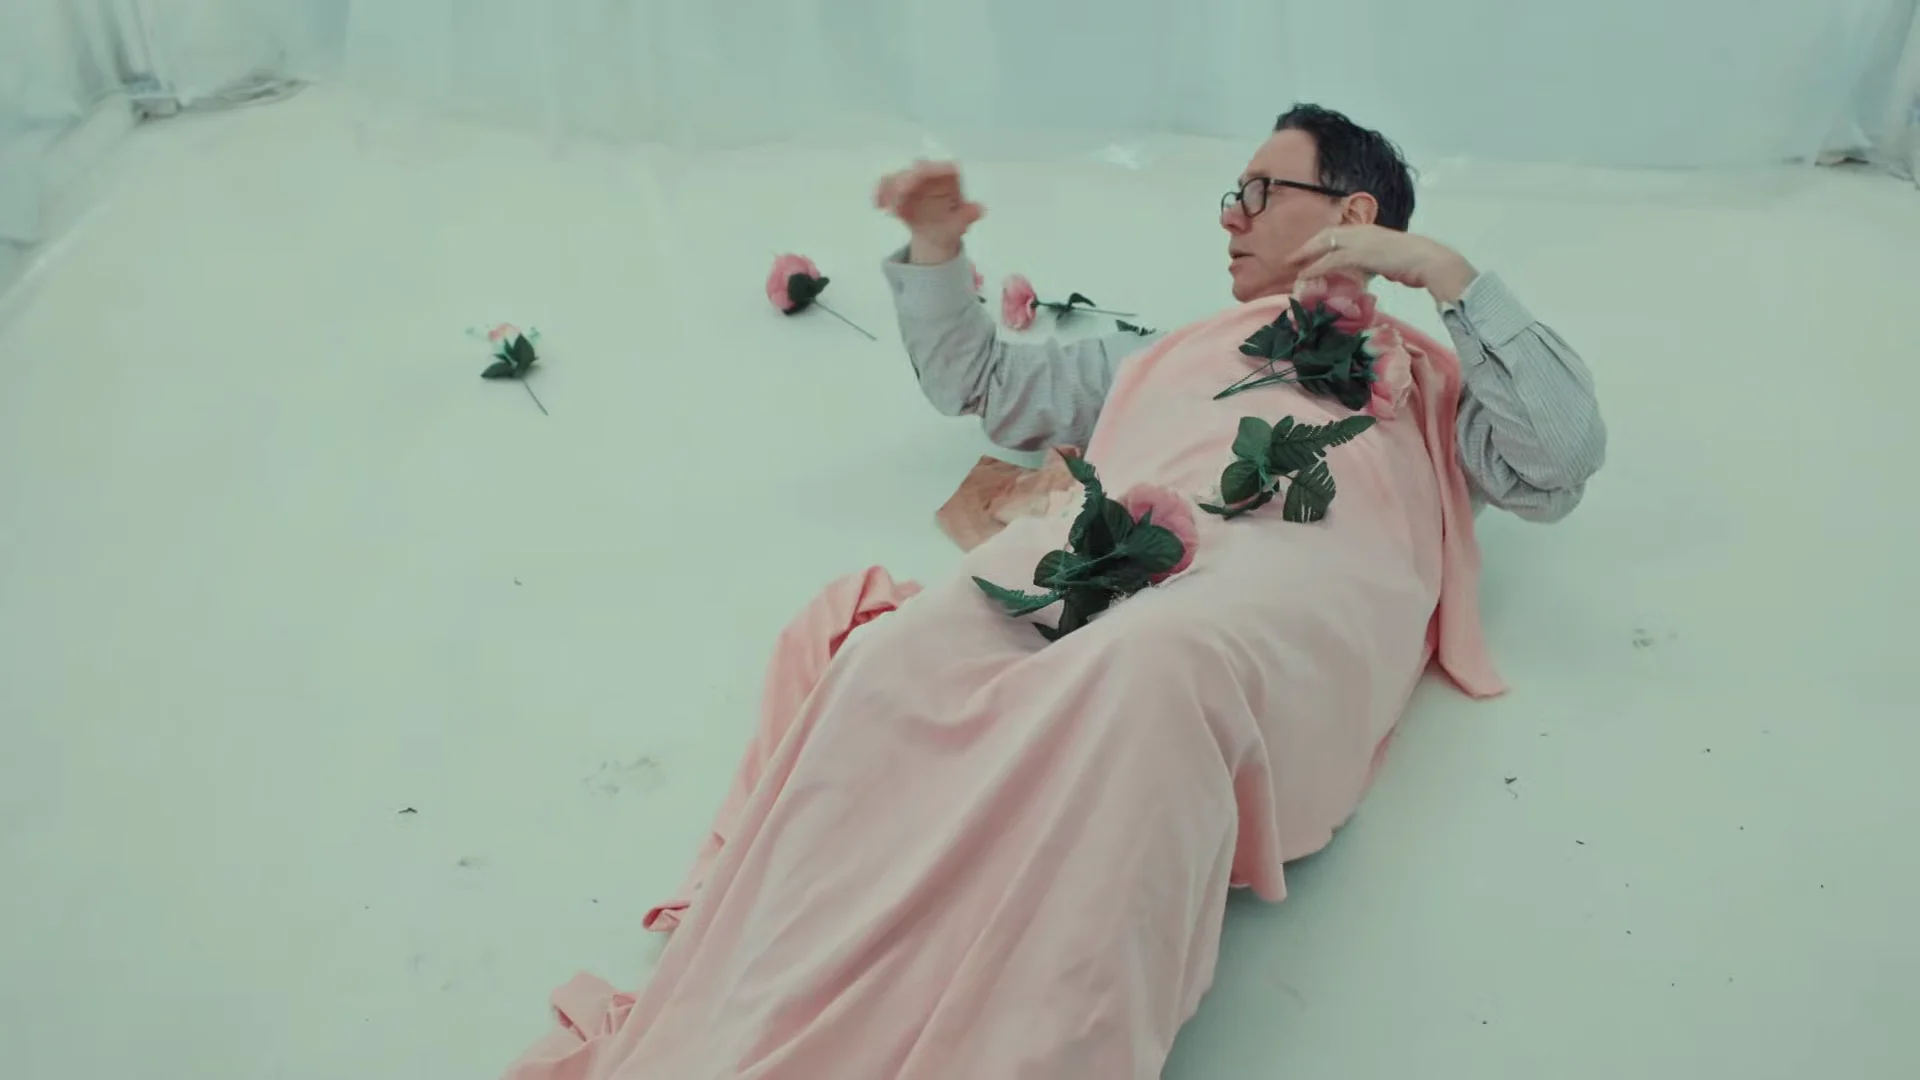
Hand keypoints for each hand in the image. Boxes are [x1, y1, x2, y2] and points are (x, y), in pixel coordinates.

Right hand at [874, 161, 984, 264]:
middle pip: (918, 168)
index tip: (918, 184)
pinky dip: (881, 192)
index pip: (943, 167)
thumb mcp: (960, 224)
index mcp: (950, 180)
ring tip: (892, 211)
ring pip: (900, 174)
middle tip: (899, 198)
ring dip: (891, 189)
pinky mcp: (899, 188)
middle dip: (906, 180)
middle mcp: (932, 175)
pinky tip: (879, 205)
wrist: (936, 234)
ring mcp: (914, 180)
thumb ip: (967, 216)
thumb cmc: (950, 225)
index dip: (930, 171)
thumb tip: (979, 210)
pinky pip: (887, 183)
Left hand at [1285, 225, 1477, 303]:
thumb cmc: (1416, 263)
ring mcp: (1361, 240)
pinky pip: (1331, 260)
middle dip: (1307, 246)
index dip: (1321, 241)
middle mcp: (1363, 231)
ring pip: (1325, 243)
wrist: (1430, 261)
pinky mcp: (1361, 254)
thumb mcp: (1389, 259)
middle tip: (1291, 259)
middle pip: (1326, 234)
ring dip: (1306, 256)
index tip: (1307, 252)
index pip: (1338, 232)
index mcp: (1370, 230)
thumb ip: (1374, 262)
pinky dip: (1316, 267)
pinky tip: (1306, 275)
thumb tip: (1366, 273)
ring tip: (1292, 268)